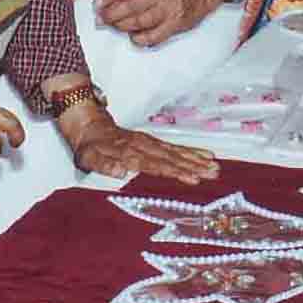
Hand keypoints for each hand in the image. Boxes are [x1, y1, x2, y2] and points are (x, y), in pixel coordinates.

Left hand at [71, 118, 219, 183]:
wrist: (90, 125)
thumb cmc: (90, 146)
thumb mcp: (88, 158)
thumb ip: (104, 165)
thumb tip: (121, 171)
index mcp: (130, 154)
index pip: (157, 165)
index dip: (175, 172)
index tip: (192, 178)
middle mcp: (144, 147)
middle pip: (172, 158)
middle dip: (194, 166)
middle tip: (213, 172)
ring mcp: (150, 143)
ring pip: (177, 152)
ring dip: (196, 159)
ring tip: (215, 166)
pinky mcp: (153, 142)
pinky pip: (174, 147)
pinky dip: (190, 151)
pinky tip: (204, 155)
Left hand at [96, 0, 223, 46]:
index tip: (98, 2)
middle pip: (131, 5)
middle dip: (111, 14)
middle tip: (101, 17)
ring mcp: (171, 8)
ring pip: (139, 22)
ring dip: (122, 26)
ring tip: (114, 25)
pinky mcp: (176, 24)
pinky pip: (153, 36)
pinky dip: (139, 38)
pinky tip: (133, 35)